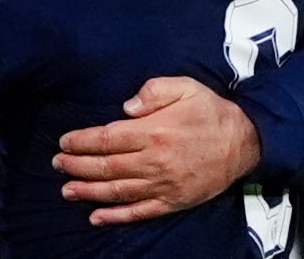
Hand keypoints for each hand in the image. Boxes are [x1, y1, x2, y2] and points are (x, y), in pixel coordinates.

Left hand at [52, 76, 258, 224]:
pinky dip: (116, 216)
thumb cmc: (210, 111)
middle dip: (77, 165)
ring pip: (117, 191)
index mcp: (154, 132)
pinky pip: (140, 212)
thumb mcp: (185, 87)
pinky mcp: (173, 201)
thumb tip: (125, 107)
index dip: (82, 141)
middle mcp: (155, 162)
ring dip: (88, 191)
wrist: (246, 142)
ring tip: (66, 189)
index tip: (64, 141)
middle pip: (107, 166)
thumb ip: (153, 92)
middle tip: (58, 163)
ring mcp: (163, 185)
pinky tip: (96, 217)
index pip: (107, 138)